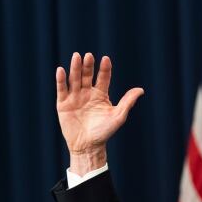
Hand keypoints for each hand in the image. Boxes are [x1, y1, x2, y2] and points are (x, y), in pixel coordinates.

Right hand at [55, 52, 144, 173]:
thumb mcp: (118, 116)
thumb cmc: (104, 132)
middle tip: (89, 55)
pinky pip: (62, 89)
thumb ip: (128, 102)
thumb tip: (141, 90)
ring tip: (76, 57)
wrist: (88, 146)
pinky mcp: (63, 103)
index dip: (104, 69)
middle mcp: (87, 93)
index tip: (106, 59)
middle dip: (88, 66)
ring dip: (75, 68)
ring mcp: (75, 97)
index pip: (103, 78)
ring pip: (74, 79)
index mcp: (100, 95)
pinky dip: (61, 80)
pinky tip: (61, 70)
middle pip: (87, 76)